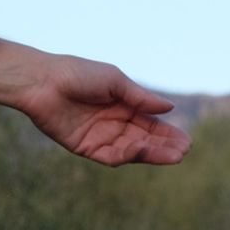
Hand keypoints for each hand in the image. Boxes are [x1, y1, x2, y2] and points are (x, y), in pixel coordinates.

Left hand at [14, 54, 191, 166]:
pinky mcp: (85, 147)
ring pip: (131, 151)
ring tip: (173, 155)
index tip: (187, 141)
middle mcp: (113, 124)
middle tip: (183, 151)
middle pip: (143, 140)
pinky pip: (110, 156)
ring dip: (151, 153)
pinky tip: (141, 149)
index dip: (167, 133)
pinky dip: (127, 155)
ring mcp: (100, 136)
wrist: (43, 80)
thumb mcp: (114, 81)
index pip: (149, 124)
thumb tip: (169, 108)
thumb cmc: (77, 73)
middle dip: (164, 146)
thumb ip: (139, 97)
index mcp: (122, 106)